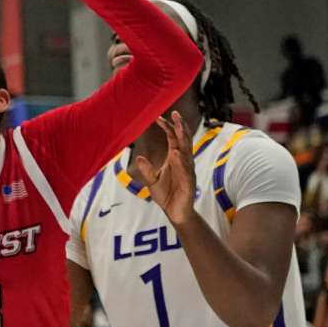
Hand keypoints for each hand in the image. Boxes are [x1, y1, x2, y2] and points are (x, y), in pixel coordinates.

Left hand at [135, 111, 197, 225]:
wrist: (175, 213)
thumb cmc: (166, 195)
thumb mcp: (151, 181)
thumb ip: (146, 169)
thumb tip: (138, 157)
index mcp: (175, 159)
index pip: (173, 139)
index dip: (168, 128)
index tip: (159, 117)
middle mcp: (183, 163)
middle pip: (184, 141)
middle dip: (180, 127)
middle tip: (175, 114)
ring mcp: (187, 172)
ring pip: (187, 153)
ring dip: (183, 140)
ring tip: (178, 128)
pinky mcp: (188, 184)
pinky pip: (185, 171)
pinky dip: (181, 162)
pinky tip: (177, 154)